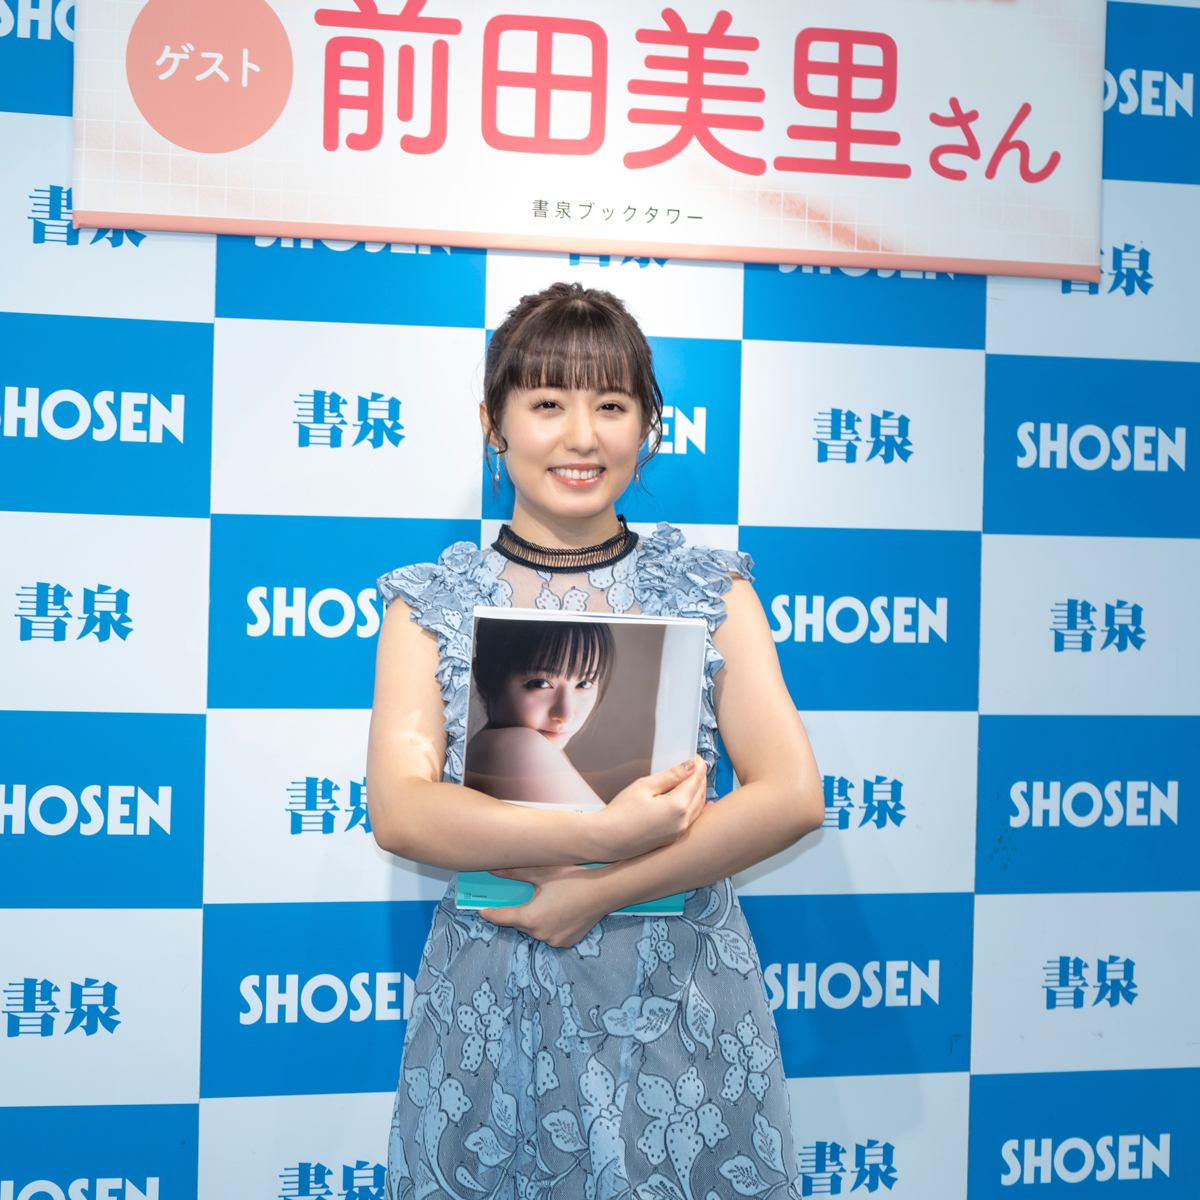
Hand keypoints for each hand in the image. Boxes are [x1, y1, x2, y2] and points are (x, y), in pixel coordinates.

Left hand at [480, 865, 613, 947]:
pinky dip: (549, 925)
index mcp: (530, 918)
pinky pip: (550, 935)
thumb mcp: (541, 872)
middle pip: (520, 923)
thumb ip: (514, 872)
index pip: (501, 918)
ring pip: (535, 930)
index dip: (490, 914)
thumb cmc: (572, 879)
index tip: (482, 911)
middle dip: (519, 911)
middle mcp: (540, 934)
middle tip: (527, 897)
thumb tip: (493, 868)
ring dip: (535, 919)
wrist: (604, 891)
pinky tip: (558, 911)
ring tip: (546, 902)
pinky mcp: (566, 943)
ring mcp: (554, 941)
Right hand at [591, 755, 706, 860]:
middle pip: (700, 794)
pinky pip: (692, 820)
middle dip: (700, 778)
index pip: (695, 781)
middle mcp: (683, 822)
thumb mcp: (644, 786)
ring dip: (700, 792)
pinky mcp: (673, 839)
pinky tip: (704, 804)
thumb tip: (691, 766)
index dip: (698, 766)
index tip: (697, 757)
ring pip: (699, 808)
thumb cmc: (621, 812)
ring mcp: (679, 833)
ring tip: (695, 779)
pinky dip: (698, 808)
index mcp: (677, 807)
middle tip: (696, 765)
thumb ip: (670, 776)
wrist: (607, 840)